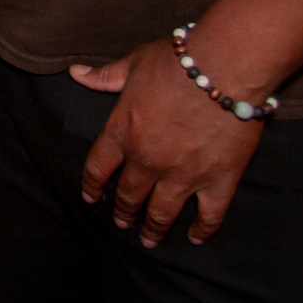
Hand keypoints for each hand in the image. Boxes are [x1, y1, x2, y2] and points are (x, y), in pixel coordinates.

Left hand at [73, 38, 265, 246]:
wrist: (225, 66)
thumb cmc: (177, 62)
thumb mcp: (135, 64)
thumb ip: (106, 76)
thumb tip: (77, 74)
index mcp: (124, 132)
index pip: (98, 168)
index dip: (92, 185)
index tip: (90, 198)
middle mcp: (148, 160)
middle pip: (129, 195)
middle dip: (123, 211)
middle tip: (122, 223)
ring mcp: (183, 175)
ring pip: (162, 213)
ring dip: (153, 229)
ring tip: (149, 240)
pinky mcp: (219, 180)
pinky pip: (209, 215)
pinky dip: (202, 230)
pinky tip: (196, 238)